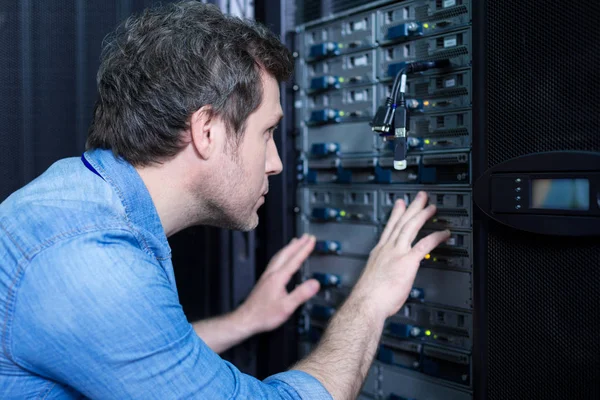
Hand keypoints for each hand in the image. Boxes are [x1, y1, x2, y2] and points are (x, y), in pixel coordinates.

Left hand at [235, 234, 319, 335]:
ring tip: (295, 242)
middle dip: (297, 244)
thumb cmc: (264, 315)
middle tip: (306, 236)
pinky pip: (275, 262)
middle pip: (286, 254)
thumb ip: (301, 294)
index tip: (311, 240)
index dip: (304, 249)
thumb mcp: (286, 307)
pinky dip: (282, 255)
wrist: (246, 319)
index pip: (294, 260)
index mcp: (278, 278)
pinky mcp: (264, 281)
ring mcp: (266, 276)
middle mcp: (271, 274)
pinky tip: (282, 259)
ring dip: (289, 248)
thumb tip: (315, 283)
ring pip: (279, 256)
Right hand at [352, 191, 449, 318]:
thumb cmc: (368, 297)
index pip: (389, 228)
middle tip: (420, 197)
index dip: (396, 215)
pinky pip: (424, 245)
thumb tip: (386, 277)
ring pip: (411, 227)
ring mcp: (397, 253)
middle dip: (411, 208)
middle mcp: (387, 249)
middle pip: (401, 223)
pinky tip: (444, 233)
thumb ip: (383, 273)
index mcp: (379, 253)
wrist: (366, 303)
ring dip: (422, 215)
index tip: (400, 205)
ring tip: (431, 207)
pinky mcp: (407, 262)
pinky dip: (435, 237)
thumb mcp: (373, 279)